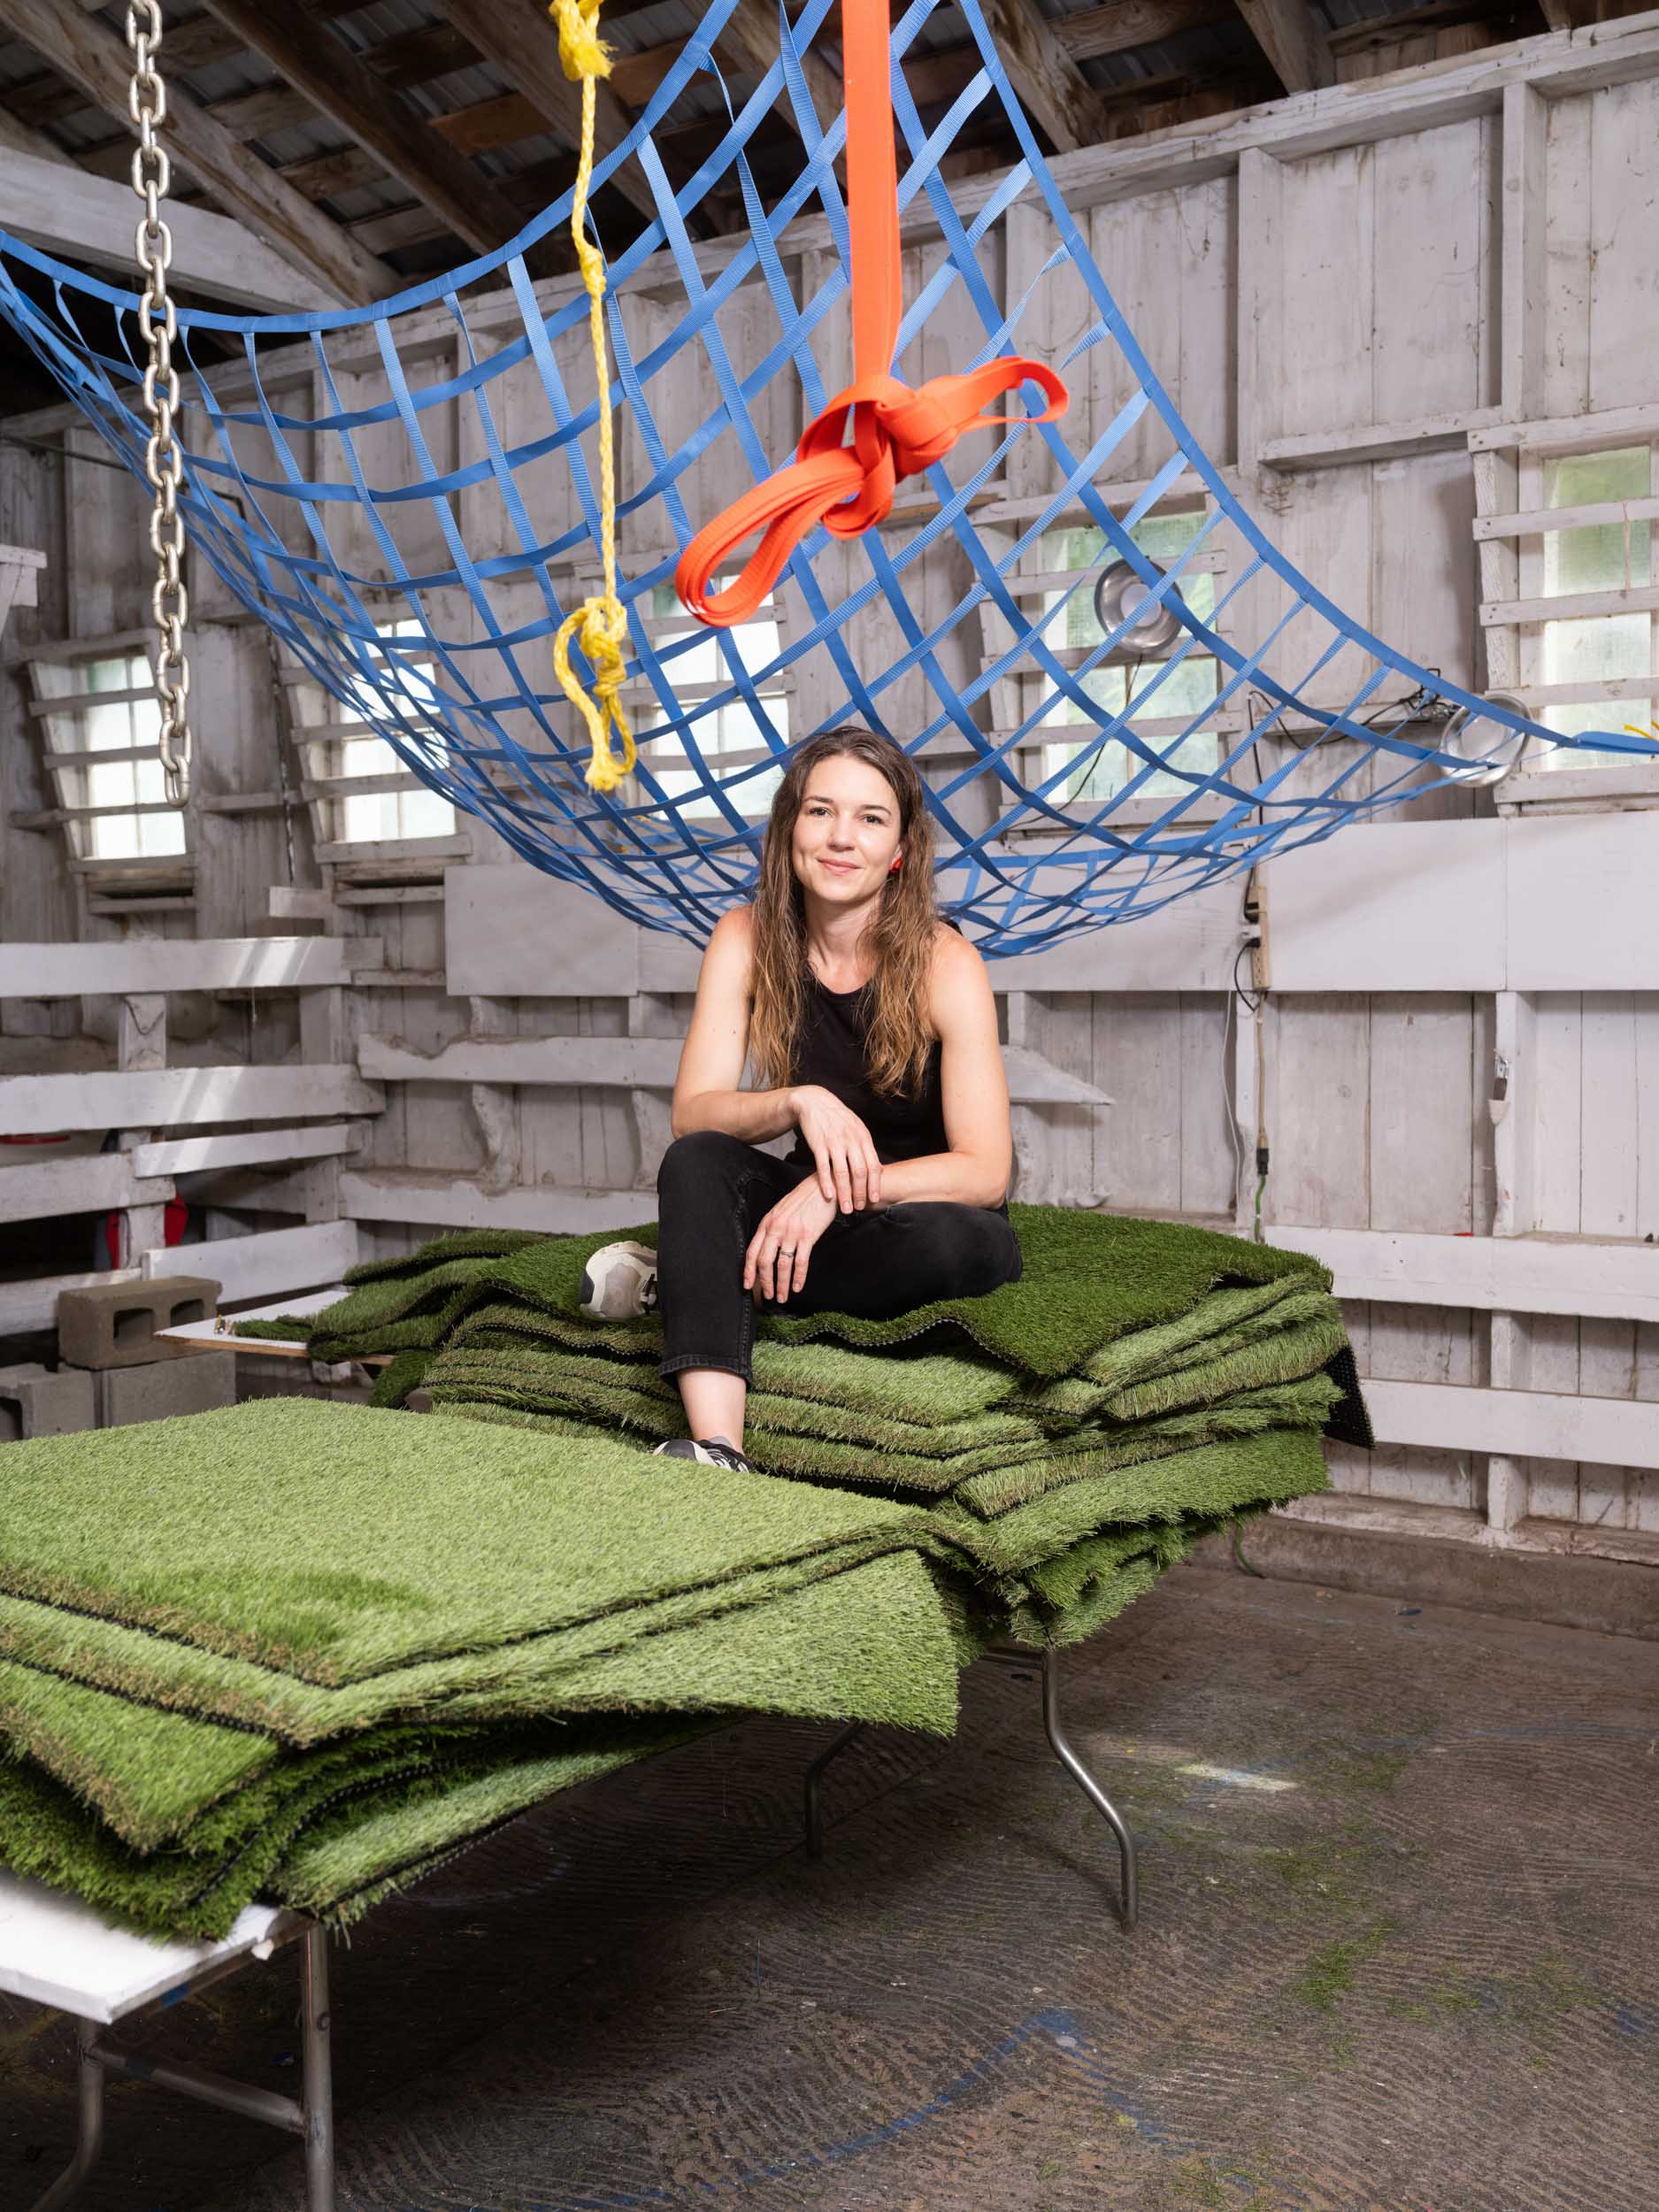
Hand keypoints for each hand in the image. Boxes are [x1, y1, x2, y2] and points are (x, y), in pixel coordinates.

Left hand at [745, 1179, 838, 1303]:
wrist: (824, 1186)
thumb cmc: (804, 1199)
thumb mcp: (782, 1210)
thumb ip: (773, 1228)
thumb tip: (767, 1249)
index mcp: (767, 1222)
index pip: (752, 1251)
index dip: (748, 1271)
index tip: (748, 1286)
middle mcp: (776, 1228)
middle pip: (764, 1262)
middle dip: (764, 1283)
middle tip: (767, 1296)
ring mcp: (792, 1232)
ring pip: (782, 1265)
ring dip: (781, 1285)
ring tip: (782, 1297)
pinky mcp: (808, 1235)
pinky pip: (800, 1262)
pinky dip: (799, 1278)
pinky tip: (798, 1287)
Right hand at [790, 1084, 883, 1212]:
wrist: (815, 1102)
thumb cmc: (838, 1119)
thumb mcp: (857, 1129)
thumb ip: (866, 1148)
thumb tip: (877, 1169)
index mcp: (863, 1138)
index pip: (873, 1166)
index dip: (874, 1185)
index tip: (874, 1200)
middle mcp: (851, 1140)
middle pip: (860, 1172)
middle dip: (861, 1193)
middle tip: (859, 1208)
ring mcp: (834, 1142)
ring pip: (842, 1173)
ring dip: (845, 1193)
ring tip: (846, 1208)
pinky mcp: (818, 1144)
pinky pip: (823, 1167)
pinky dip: (827, 1183)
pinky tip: (829, 1196)